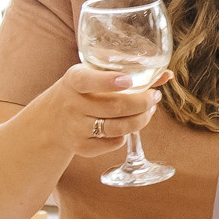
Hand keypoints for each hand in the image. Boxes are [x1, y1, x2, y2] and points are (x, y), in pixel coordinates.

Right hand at [42, 62, 167, 157]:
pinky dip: (126, 135)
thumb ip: (128, 71)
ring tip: (148, 111)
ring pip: (118, 128)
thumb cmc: (82, 90)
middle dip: (142, 102)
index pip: (88, 80)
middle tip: (154, 97)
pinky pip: (113, 143)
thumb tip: (167, 75)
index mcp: (74, 80)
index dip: (109, 81)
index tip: (128, 80)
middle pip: (115, 107)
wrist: (51, 119)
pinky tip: (128, 125)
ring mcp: (75, 128)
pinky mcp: (81, 147)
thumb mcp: (94, 74)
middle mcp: (72, 104)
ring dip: (140, 120)